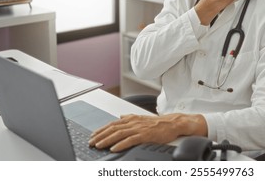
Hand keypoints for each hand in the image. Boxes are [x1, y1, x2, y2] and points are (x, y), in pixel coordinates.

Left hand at [89, 113, 206, 151]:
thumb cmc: (159, 123)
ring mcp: (138, 128)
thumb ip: (130, 117)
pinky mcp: (145, 135)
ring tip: (98, 145)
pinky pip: (130, 140)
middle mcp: (133, 122)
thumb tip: (120, 116)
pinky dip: (120, 144)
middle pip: (113, 128)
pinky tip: (114, 148)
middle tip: (91, 142)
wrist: (173, 123)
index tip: (93, 135)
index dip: (101, 130)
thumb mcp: (142, 118)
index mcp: (131, 118)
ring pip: (119, 134)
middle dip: (100, 135)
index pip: (112, 124)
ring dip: (107, 140)